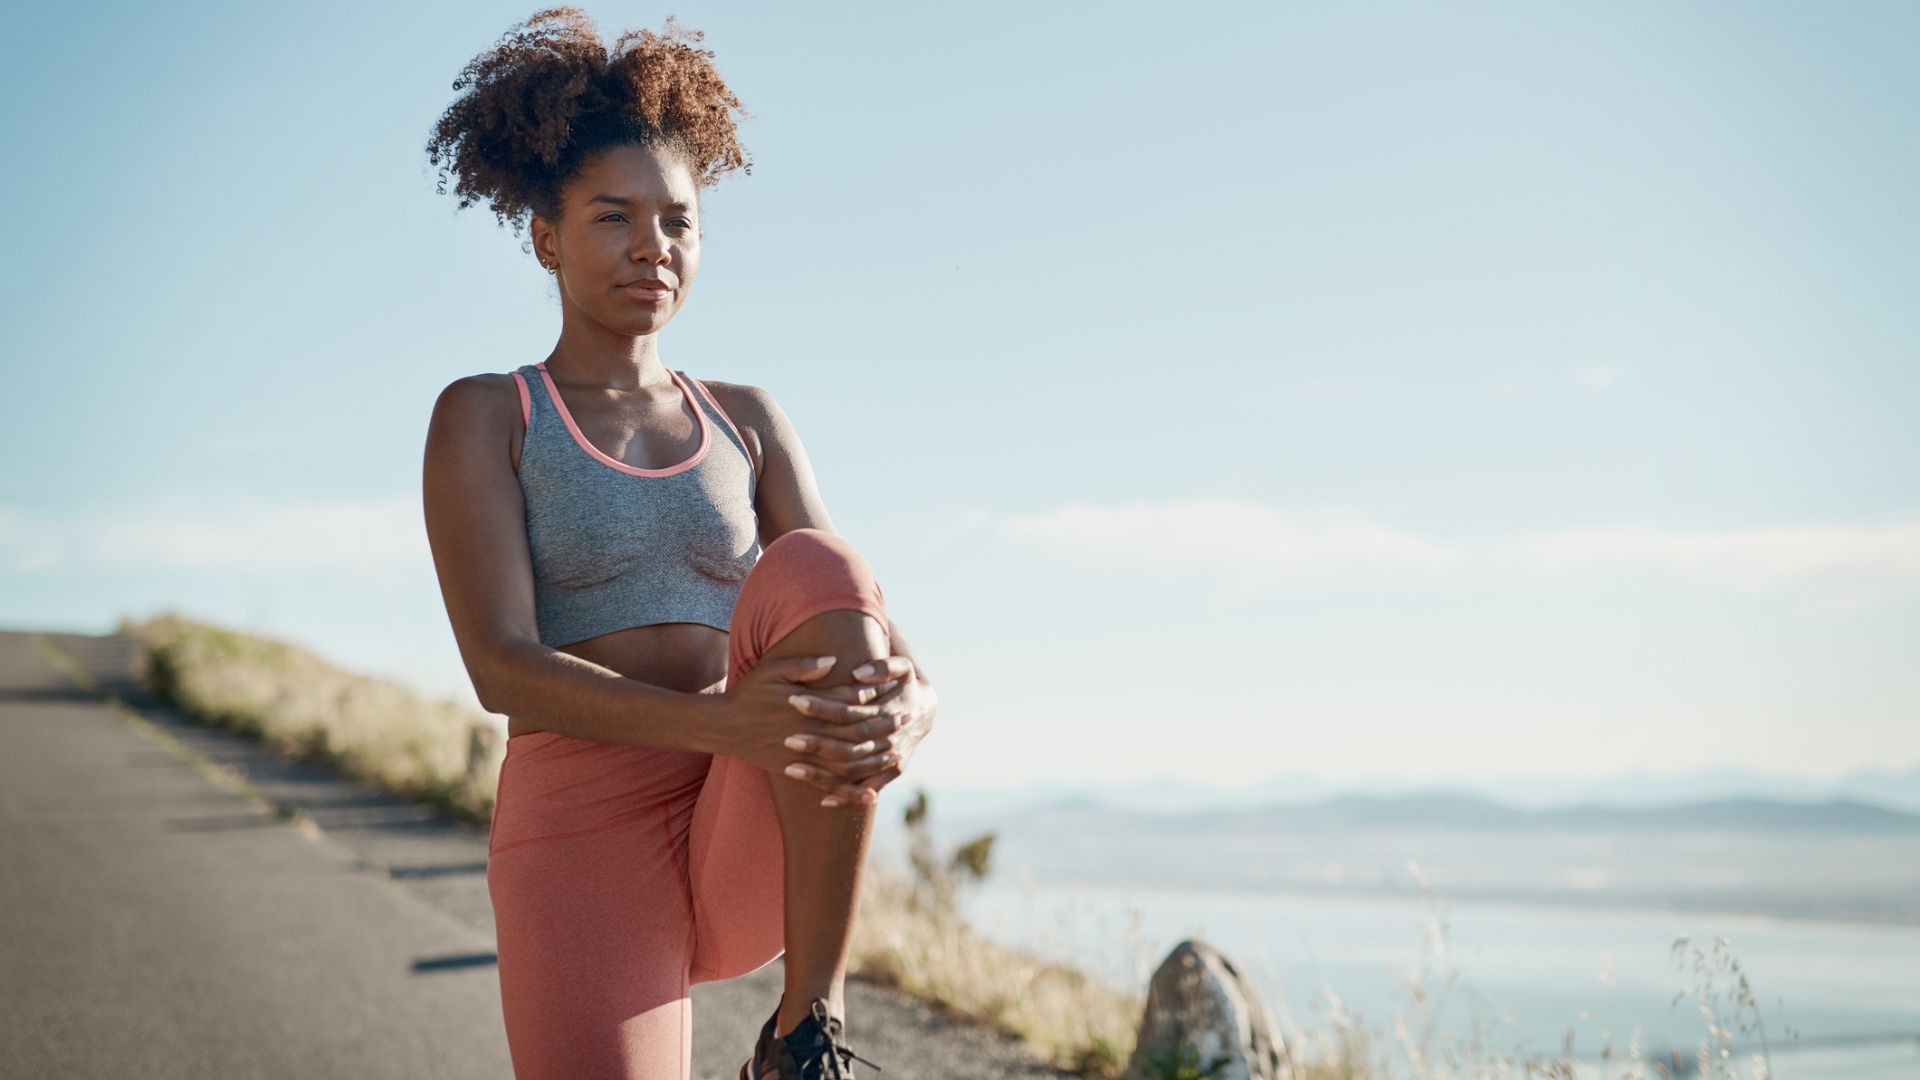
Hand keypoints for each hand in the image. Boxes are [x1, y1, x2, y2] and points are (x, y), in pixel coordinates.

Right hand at [713, 655, 906, 807]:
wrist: (724, 727)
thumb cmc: (749, 694)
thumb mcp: (772, 670)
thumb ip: (803, 666)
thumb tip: (834, 660)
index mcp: (806, 707)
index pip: (847, 702)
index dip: (872, 697)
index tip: (894, 690)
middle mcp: (808, 733)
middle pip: (854, 733)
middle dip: (883, 726)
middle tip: (907, 719)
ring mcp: (804, 756)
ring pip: (847, 763)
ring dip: (875, 759)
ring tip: (897, 753)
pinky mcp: (797, 772)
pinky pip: (828, 786)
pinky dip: (851, 793)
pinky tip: (871, 797)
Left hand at [782, 655, 936, 807]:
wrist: (924, 711)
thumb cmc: (905, 685)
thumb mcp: (902, 669)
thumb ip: (883, 667)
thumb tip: (857, 673)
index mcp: (888, 712)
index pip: (849, 712)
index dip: (822, 708)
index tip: (794, 700)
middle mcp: (890, 740)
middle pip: (848, 746)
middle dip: (818, 744)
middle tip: (788, 739)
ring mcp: (890, 760)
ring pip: (853, 772)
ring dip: (823, 773)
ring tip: (791, 769)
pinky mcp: (890, 774)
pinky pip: (866, 790)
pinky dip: (846, 796)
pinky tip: (822, 801)